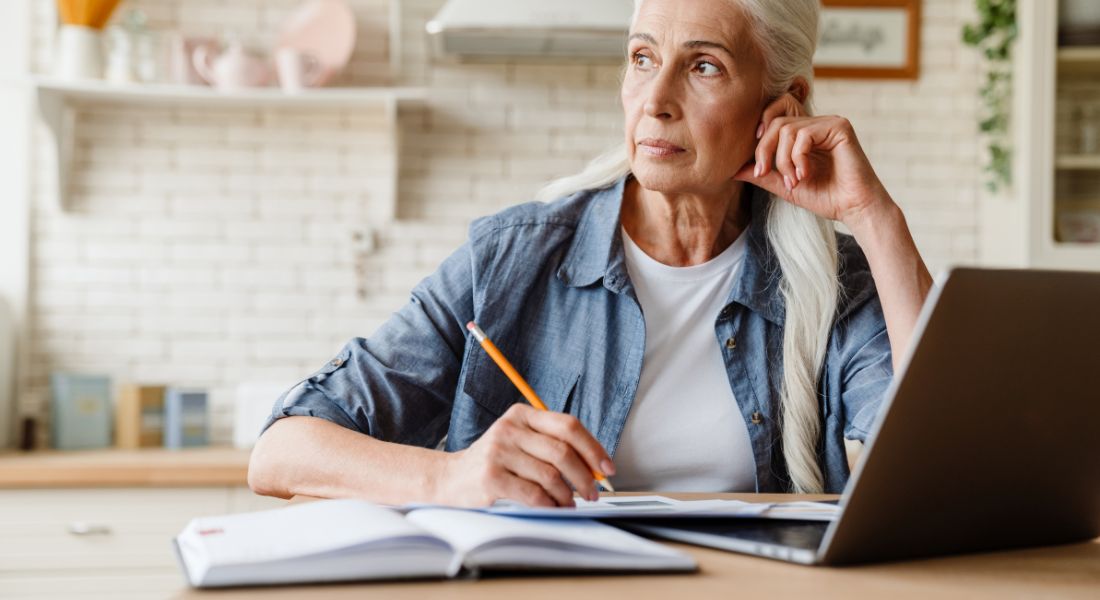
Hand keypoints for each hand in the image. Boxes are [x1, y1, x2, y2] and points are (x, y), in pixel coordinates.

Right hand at [435, 404, 613, 507]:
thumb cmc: (495, 462)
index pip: (568, 425)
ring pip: (550, 475)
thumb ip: (552, 445)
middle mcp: (509, 429)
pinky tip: (552, 507)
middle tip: (592, 492)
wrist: (450, 478)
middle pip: (562, 451)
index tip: (606, 467)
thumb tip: (595, 465)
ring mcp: (498, 452)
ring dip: (567, 495)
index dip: (593, 448)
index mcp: (522, 414)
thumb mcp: (520, 441)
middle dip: (584, 477)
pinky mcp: (491, 477)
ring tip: (569, 503)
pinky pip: (533, 494)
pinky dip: (550, 504)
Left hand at [735, 94, 893, 227]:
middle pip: (776, 122)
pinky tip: (804, 175)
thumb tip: (733, 170)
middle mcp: (817, 123)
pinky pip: (804, 134)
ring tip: (793, 182)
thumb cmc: (825, 197)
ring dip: (783, 160)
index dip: (759, 138)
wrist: (854, 209)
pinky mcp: (839, 127)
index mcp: (805, 133)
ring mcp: (829, 122)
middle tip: (765, 175)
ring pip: (786, 129)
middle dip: (764, 151)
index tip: (757, 167)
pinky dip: (797, 157)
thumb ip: (763, 174)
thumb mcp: (784, 185)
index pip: (774, 119)